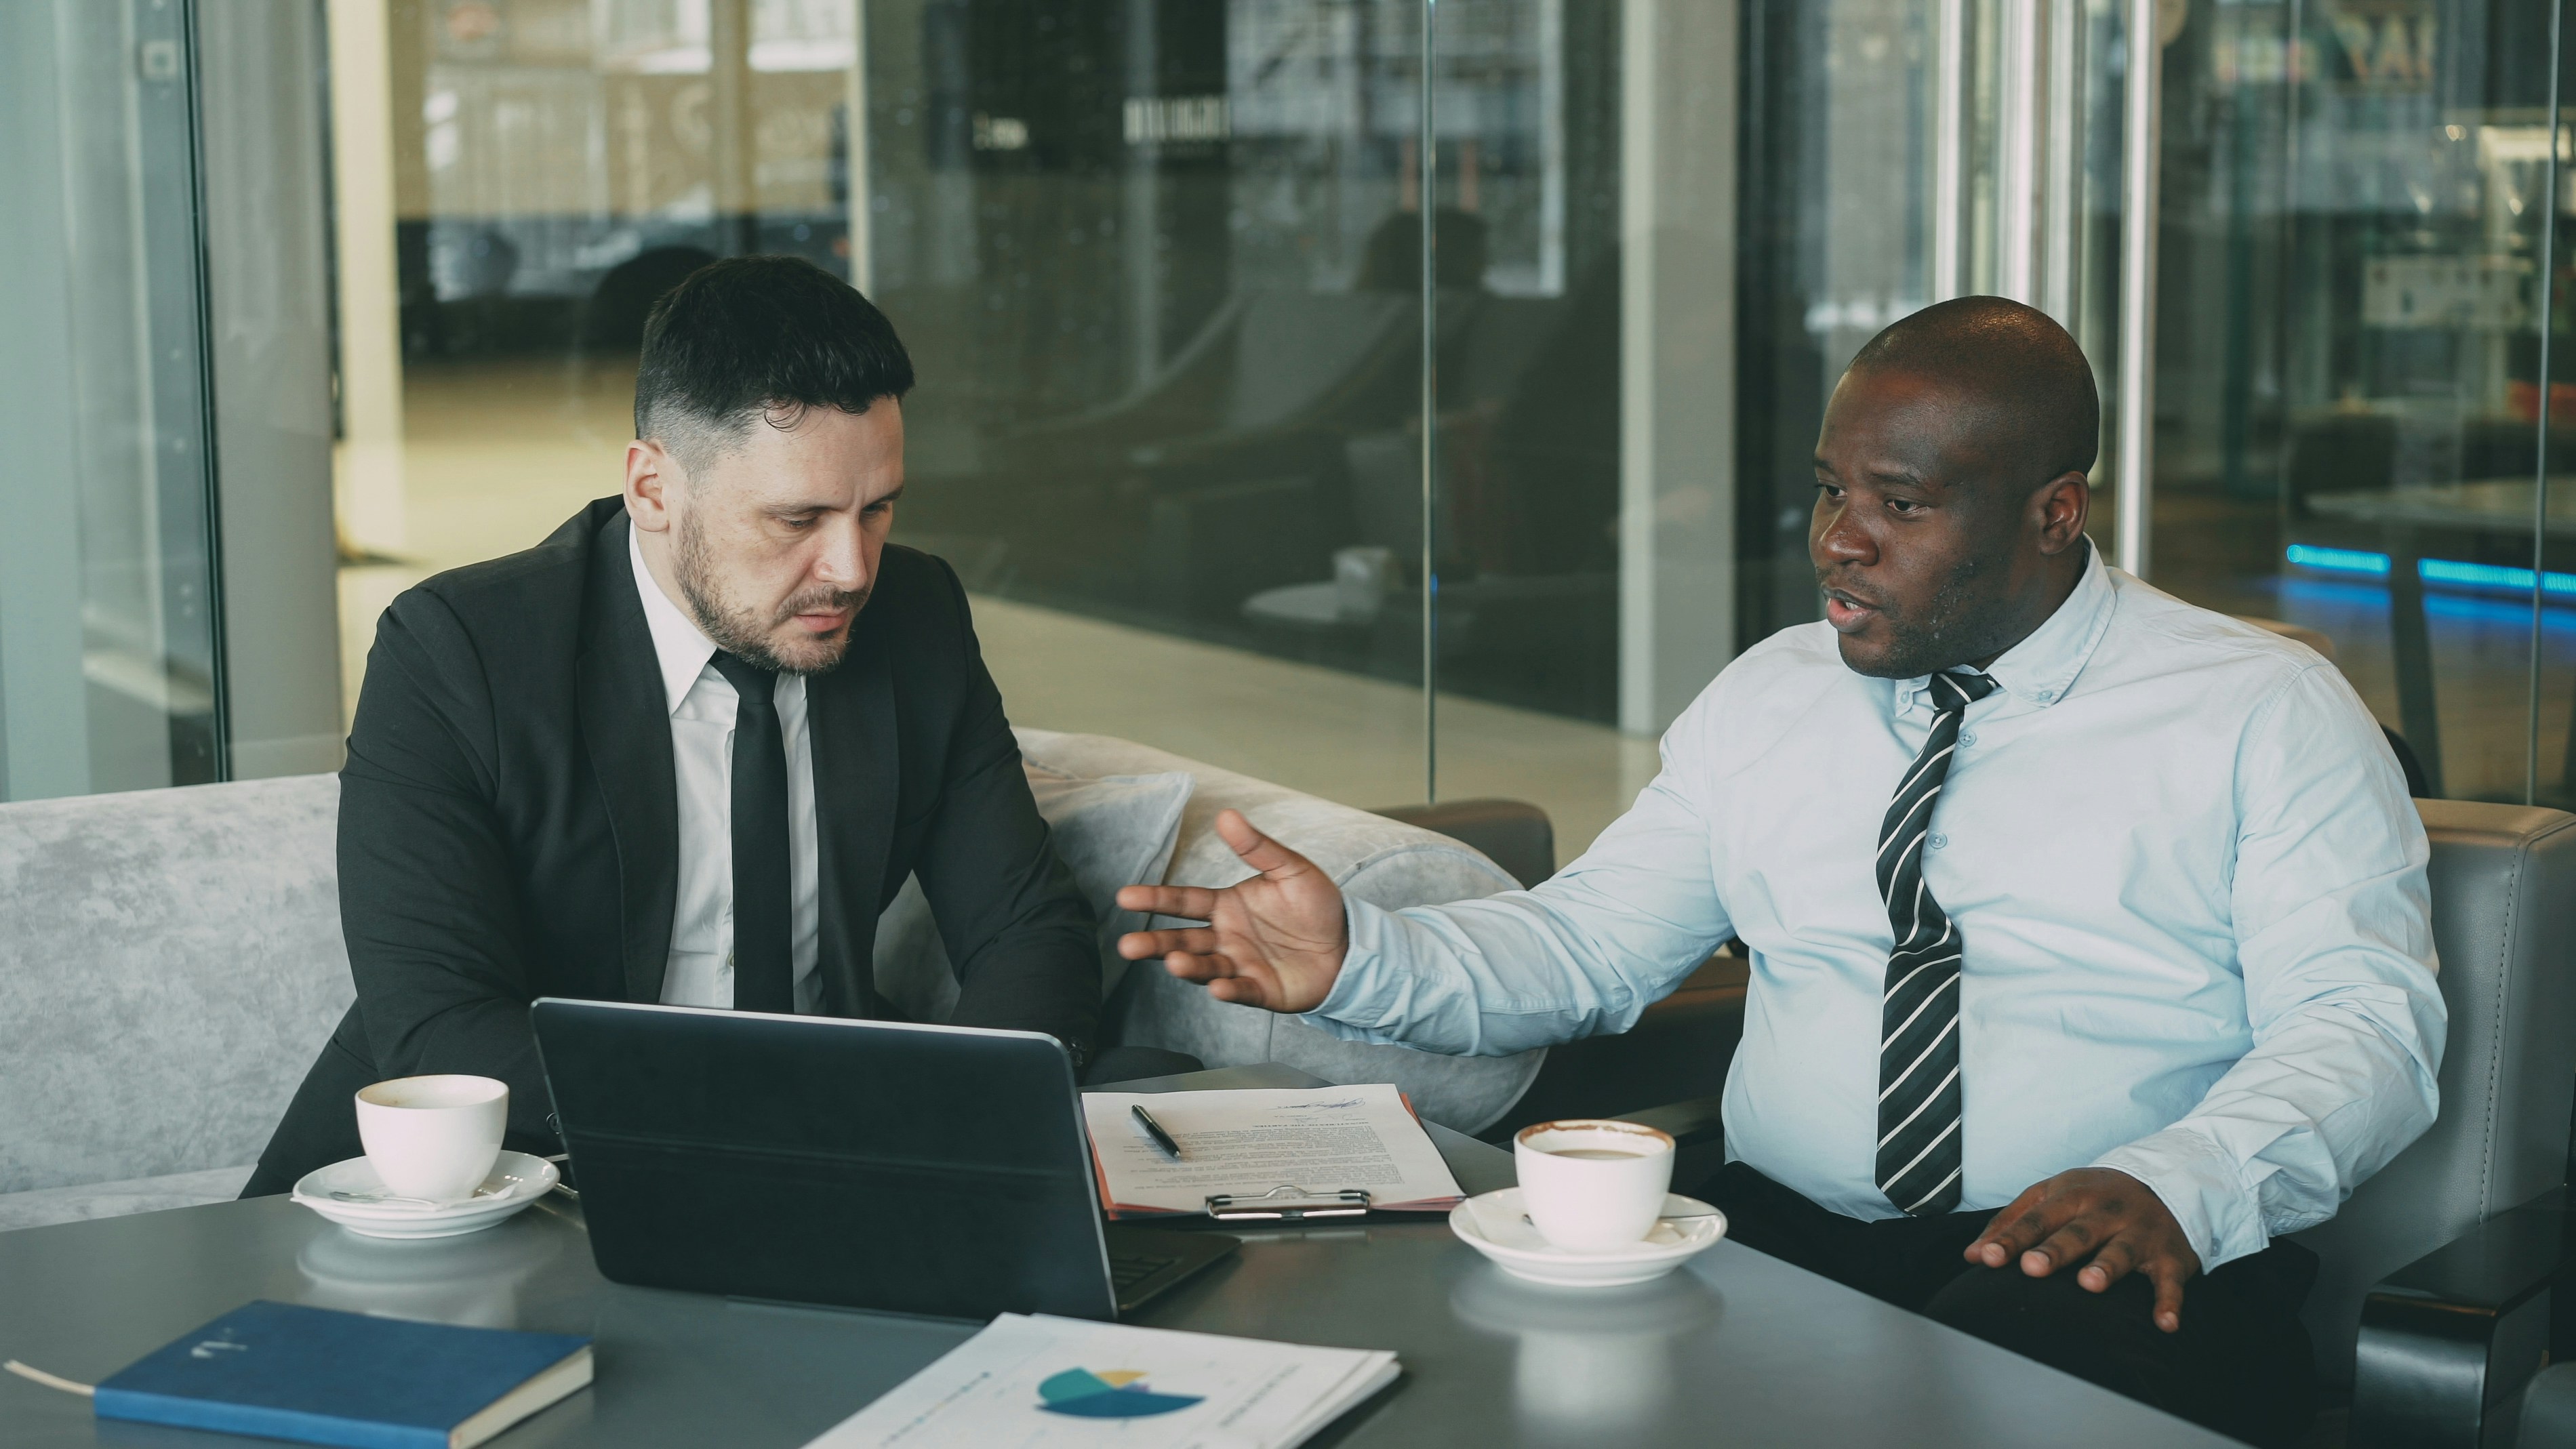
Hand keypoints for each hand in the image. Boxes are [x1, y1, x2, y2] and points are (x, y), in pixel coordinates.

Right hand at [1113, 809, 1348, 1012]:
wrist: (1349, 943)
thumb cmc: (1316, 906)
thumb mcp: (1290, 869)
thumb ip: (1257, 847)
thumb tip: (1226, 815)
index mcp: (1226, 906)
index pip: (1184, 902)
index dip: (1155, 899)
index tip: (1125, 896)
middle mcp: (1226, 937)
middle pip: (1182, 940)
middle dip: (1155, 944)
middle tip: (1127, 946)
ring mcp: (1240, 965)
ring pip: (1205, 967)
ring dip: (1188, 967)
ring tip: (1173, 962)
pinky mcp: (1261, 990)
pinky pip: (1241, 990)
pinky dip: (1228, 990)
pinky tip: (1218, 987)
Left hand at [1963, 1168, 2200, 1331]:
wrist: (2166, 1180)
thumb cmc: (2093, 1197)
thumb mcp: (2051, 1196)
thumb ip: (2011, 1222)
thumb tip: (1970, 1254)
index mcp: (2072, 1195)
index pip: (2036, 1218)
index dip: (2011, 1238)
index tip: (1986, 1258)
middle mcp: (2106, 1212)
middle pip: (2077, 1232)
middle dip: (2055, 1249)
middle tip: (2032, 1267)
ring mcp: (2140, 1233)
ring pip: (2122, 1250)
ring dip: (2107, 1266)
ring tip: (2089, 1284)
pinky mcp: (2170, 1256)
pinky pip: (2170, 1281)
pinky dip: (2170, 1302)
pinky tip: (2164, 1324)